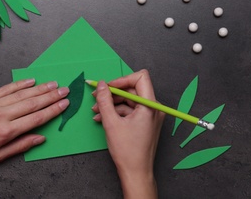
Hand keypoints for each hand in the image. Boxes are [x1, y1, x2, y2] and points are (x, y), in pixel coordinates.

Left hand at [0, 79, 68, 194]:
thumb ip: (21, 145)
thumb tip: (40, 138)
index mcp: (6, 131)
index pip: (37, 117)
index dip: (53, 109)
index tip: (64, 104)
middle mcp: (1, 114)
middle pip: (33, 102)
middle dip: (52, 96)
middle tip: (65, 90)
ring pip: (22, 93)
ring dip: (40, 88)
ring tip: (53, 84)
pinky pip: (6, 88)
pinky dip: (20, 84)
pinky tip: (31, 81)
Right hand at [92, 69, 163, 198]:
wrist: (135, 172)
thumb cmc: (127, 151)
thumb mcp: (111, 123)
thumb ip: (105, 101)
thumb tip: (102, 85)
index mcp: (150, 106)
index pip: (140, 78)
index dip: (122, 79)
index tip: (108, 86)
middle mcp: (154, 108)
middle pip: (133, 89)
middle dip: (113, 93)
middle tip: (97, 96)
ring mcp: (150, 115)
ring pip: (129, 100)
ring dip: (112, 104)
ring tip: (96, 111)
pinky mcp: (146, 122)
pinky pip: (130, 110)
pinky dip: (116, 112)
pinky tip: (102, 118)